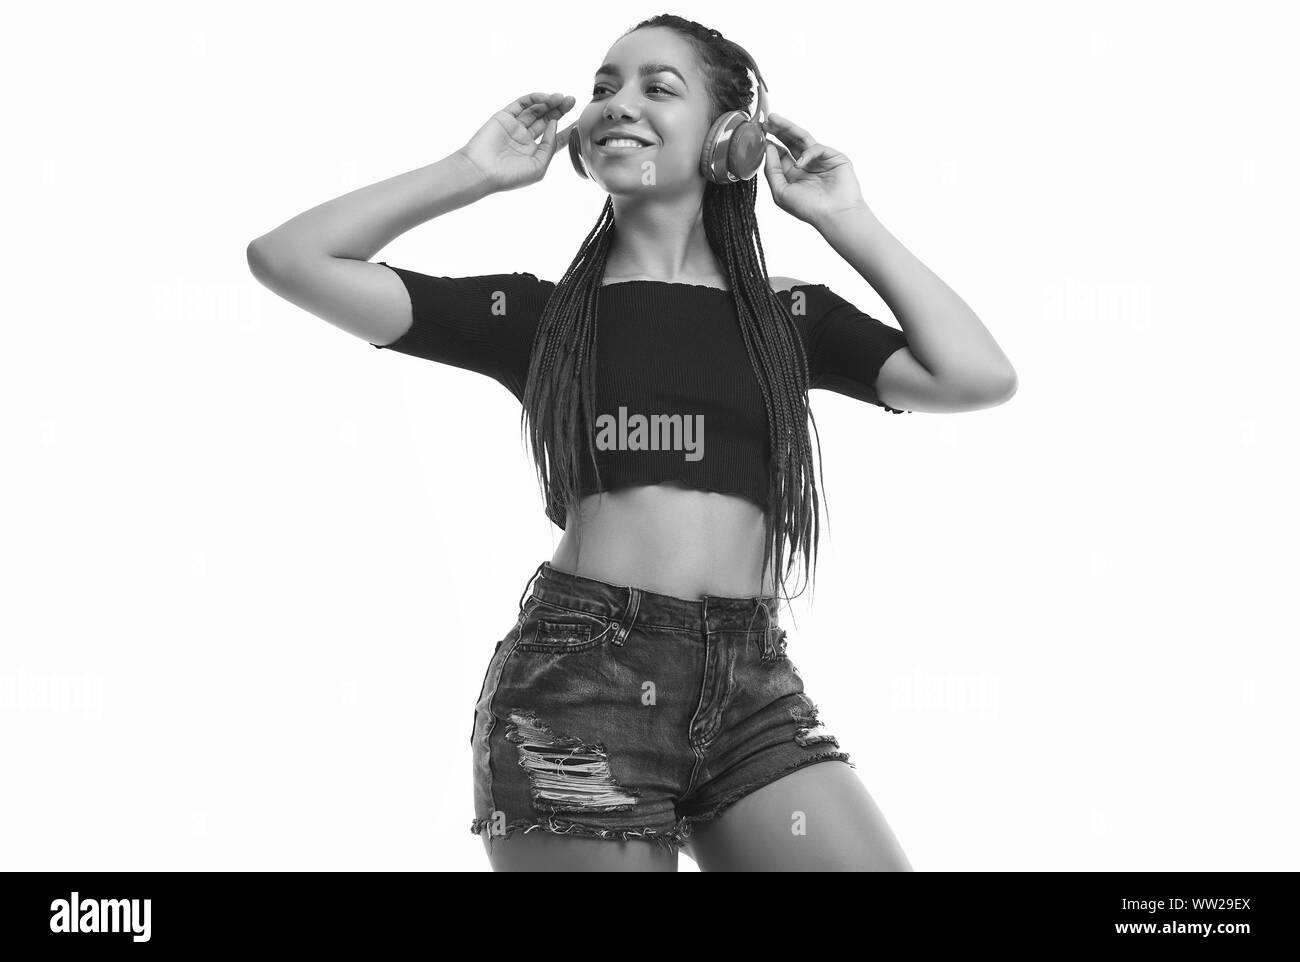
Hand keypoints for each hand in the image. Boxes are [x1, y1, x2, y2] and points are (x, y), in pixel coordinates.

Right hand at [459, 92, 576, 192]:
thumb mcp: (539, 166)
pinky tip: (546, 98)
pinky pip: (521, 103)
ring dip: (549, 103)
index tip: (579, 121)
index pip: (554, 138)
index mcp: (534, 153)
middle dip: (560, 110)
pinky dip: (534, 98)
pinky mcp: (504, 116)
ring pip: (535, 110)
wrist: (481, 171)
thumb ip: (550, 146)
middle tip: (572, 100)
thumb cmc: (509, 176)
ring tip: (562, 98)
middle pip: (547, 120)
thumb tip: (555, 125)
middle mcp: (525, 139)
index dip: (567, 129)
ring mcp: (514, 126)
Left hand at [762, 113, 871, 226]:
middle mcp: (806, 166)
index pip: (780, 154)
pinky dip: (807, 153)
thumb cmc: (809, 209)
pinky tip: (800, 163)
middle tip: (766, 121)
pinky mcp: (833, 157)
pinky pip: (816, 148)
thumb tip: (768, 148)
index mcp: (793, 175)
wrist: (834, 215)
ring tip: (774, 120)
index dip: (770, 144)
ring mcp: (820, 160)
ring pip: (802, 138)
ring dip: (788, 128)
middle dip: (778, 131)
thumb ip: (772, 170)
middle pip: (790, 142)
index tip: (759, 134)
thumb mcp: (781, 191)